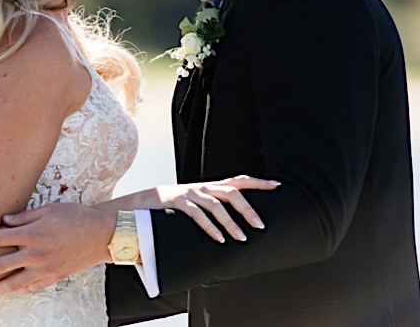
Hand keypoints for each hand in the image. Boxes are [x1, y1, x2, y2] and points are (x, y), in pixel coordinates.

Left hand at [0, 202, 115, 300]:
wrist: (103, 236)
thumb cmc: (76, 217)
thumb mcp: (49, 210)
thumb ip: (24, 217)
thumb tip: (4, 221)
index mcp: (32, 234)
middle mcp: (35, 254)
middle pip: (0, 265)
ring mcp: (45, 269)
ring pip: (14, 283)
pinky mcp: (54, 277)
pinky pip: (31, 287)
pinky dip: (18, 291)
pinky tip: (6, 293)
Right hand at [140, 175, 278, 242]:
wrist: (142, 202)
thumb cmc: (173, 207)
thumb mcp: (196, 203)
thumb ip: (213, 208)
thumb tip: (235, 223)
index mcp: (210, 187)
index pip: (239, 180)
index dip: (258, 182)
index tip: (278, 185)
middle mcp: (202, 187)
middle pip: (232, 193)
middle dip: (248, 209)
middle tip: (261, 225)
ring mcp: (189, 193)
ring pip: (216, 205)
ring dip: (231, 223)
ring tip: (241, 238)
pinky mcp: (176, 202)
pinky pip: (196, 214)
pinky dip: (209, 227)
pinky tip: (219, 239)